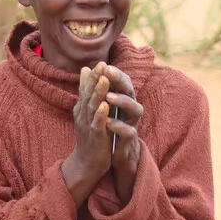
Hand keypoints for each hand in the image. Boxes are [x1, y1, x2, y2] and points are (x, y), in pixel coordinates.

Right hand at [61, 66, 112, 204]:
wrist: (87, 162)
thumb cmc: (90, 134)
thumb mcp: (87, 110)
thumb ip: (86, 91)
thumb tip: (85, 70)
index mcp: (82, 107)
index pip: (87, 88)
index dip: (93, 75)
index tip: (100, 62)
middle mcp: (83, 114)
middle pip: (88, 94)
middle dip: (95, 80)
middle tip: (101, 65)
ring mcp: (88, 125)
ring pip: (92, 107)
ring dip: (98, 93)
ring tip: (104, 80)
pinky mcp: (95, 137)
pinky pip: (97, 124)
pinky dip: (100, 115)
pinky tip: (105, 106)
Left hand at [94, 62, 143, 201]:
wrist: (115, 154)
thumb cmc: (110, 127)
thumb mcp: (100, 105)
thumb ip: (94, 88)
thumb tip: (85, 68)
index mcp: (124, 99)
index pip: (122, 82)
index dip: (115, 73)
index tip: (103, 65)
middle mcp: (131, 109)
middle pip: (131, 90)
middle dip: (120, 81)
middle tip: (108, 73)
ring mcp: (132, 123)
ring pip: (135, 108)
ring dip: (122, 102)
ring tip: (108, 97)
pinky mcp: (130, 139)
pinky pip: (128, 131)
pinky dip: (119, 126)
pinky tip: (108, 122)